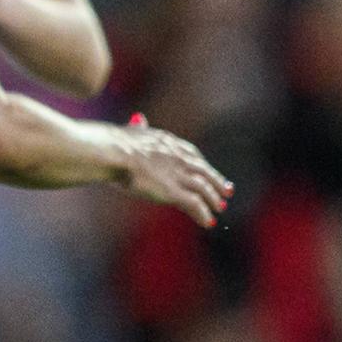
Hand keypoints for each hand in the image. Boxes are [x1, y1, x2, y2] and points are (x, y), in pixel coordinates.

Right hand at [118, 121, 232, 226]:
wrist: (115, 152)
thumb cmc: (114, 143)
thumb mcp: (131, 131)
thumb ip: (138, 128)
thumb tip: (138, 119)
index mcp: (169, 143)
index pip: (193, 155)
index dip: (203, 164)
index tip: (209, 170)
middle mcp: (179, 159)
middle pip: (204, 172)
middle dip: (217, 182)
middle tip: (227, 191)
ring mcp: (178, 175)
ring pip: (203, 189)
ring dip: (213, 199)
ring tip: (219, 208)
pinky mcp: (173, 191)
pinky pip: (194, 204)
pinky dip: (203, 213)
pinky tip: (207, 221)